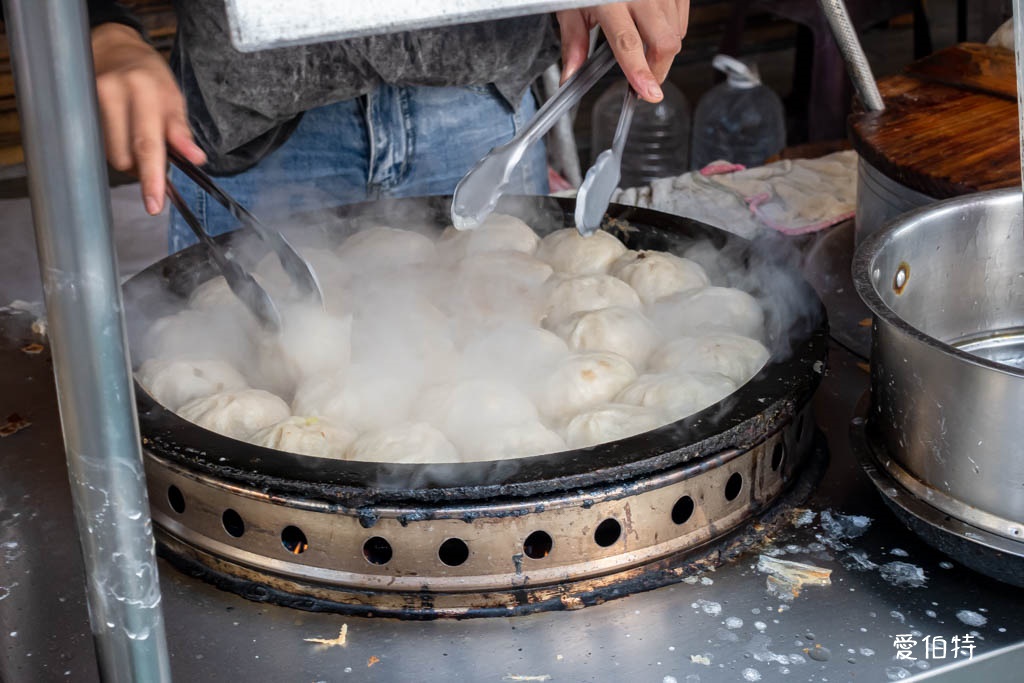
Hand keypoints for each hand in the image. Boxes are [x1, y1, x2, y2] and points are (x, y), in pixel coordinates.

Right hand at [91, 23, 206, 214]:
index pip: (147, 144)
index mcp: (144, 91)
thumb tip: (195, 159)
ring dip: (129, 158)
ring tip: (137, 137)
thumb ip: (181, 132)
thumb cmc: (150, 76)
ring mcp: (91, 98)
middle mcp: (113, 92)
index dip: (151, 178)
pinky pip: (98, 144)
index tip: (154, 203)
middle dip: (142, 168)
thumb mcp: (174, 98)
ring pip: (111, 154)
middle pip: (125, 157)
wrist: (114, 48)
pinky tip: (121, 131)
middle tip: (155, 157)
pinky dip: (115, 147)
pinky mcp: (78, 106)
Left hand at [556, 1, 688, 102]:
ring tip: (644, 48)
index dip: (640, 72)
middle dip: (657, 70)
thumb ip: (574, 41)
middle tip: (644, 81)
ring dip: (663, 50)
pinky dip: (672, 30)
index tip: (648, 92)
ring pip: (677, 32)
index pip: (628, 43)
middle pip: (664, 43)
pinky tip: (653, 27)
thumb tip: (570, 75)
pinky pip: (683, 16)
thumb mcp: (571, 5)